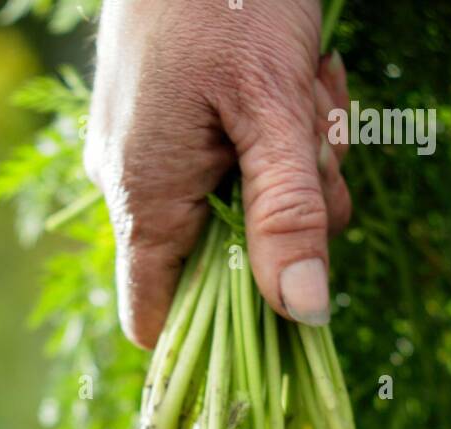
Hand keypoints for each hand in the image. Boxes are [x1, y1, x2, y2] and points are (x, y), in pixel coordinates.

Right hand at [84, 0, 350, 347]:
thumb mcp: (277, 109)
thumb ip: (288, 215)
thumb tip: (305, 314)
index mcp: (145, 198)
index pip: (156, 320)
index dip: (213, 332)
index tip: (278, 304)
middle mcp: (132, 185)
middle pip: (221, 259)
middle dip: (288, 213)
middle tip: (317, 144)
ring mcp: (147, 150)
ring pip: (236, 202)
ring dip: (294, 161)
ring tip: (307, 85)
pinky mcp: (166, 118)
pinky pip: (228, 157)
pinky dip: (273, 128)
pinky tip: (291, 74)